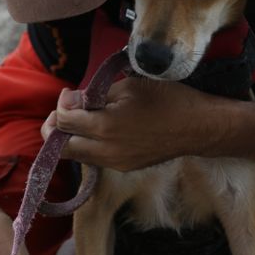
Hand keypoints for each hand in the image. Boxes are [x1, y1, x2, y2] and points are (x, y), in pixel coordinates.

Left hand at [42, 78, 228, 171]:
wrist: (198, 127)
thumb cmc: (167, 100)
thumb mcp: (129, 87)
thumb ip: (95, 95)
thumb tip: (69, 101)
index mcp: (105, 127)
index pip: (64, 121)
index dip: (62, 105)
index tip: (71, 94)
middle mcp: (106, 151)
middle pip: (62, 148)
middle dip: (56, 130)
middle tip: (65, 113)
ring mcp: (116, 163)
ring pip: (77, 157)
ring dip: (72, 139)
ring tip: (83, 120)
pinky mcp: (125, 168)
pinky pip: (95, 159)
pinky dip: (89, 145)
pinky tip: (101, 130)